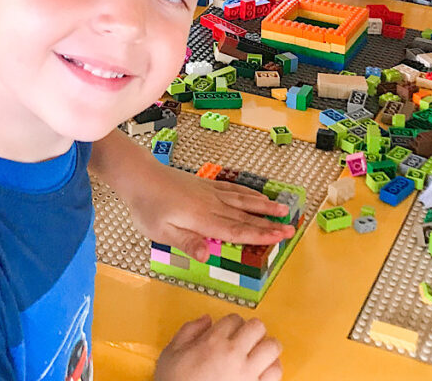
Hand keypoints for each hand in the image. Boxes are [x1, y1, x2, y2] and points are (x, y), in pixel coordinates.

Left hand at [128, 156, 294, 261]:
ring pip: (242, 199)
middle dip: (269, 222)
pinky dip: (248, 192)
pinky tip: (256, 194)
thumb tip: (208, 255)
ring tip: (283, 208)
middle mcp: (212, 204)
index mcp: (203, 218)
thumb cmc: (147, 208)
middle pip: (245, 215)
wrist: (140, 176)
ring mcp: (210, 192)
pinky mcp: (205, 186)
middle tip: (291, 228)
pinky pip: (233, 189)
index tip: (280, 236)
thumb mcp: (162, 231)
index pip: (236, 229)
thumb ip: (187, 242)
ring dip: (263, 205)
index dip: (259, 234)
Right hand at [155, 314, 281, 380]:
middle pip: (258, 327)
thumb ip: (188, 331)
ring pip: (273, 348)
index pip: (235, 318)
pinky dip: (272, 370)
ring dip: (266, 349)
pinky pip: (276, 374)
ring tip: (258, 355)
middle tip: (246, 340)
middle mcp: (234, 354)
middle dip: (252, 331)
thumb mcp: (171, 354)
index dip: (232, 324)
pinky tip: (262, 373)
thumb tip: (206, 319)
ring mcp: (248, 374)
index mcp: (213, 342)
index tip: (229, 333)